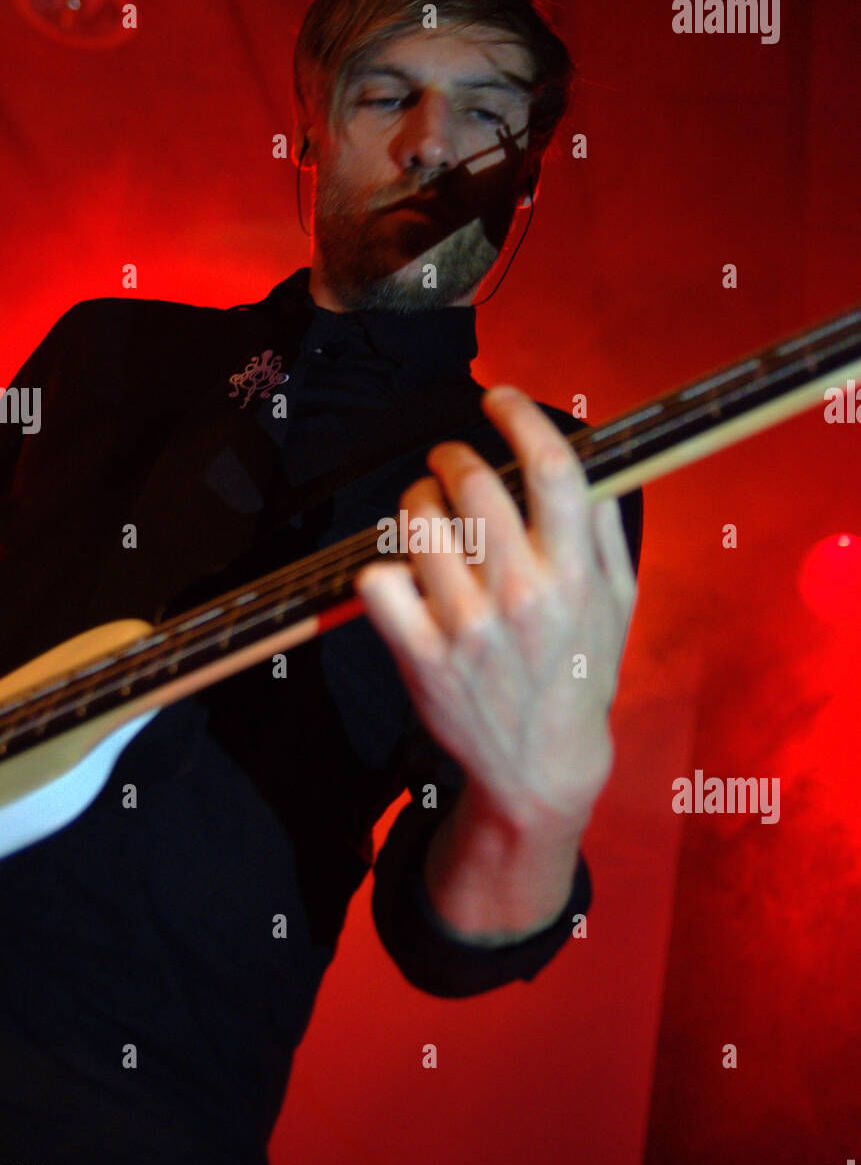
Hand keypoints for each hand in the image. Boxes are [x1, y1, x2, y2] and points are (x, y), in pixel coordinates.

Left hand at [355, 386, 636, 843]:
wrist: (543, 767)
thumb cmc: (580, 676)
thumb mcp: (618, 605)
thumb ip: (606, 533)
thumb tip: (590, 462)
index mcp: (576, 575)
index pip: (553, 470)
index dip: (520, 417)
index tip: (498, 397)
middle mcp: (523, 595)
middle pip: (473, 483)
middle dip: (453, 456)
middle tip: (449, 462)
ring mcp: (467, 628)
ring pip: (418, 522)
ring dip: (416, 503)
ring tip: (426, 515)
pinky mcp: (422, 658)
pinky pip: (378, 581)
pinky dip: (383, 569)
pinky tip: (403, 576)